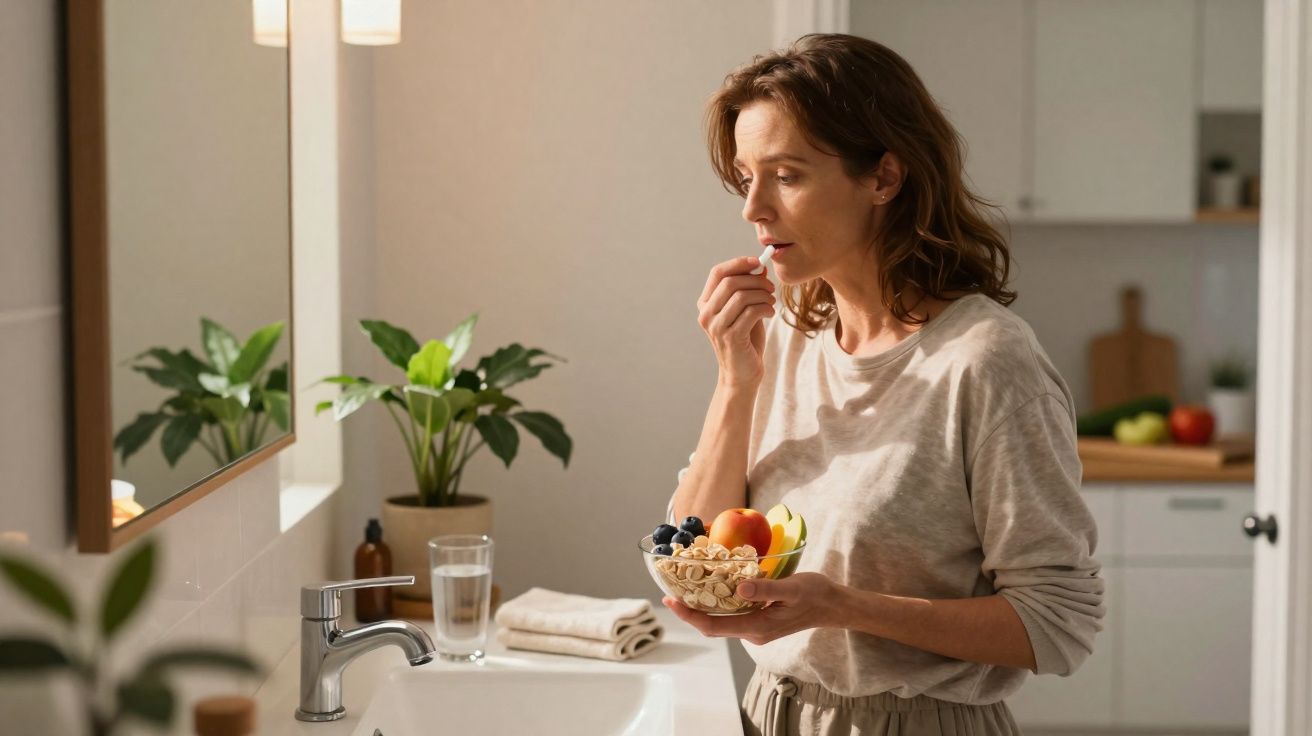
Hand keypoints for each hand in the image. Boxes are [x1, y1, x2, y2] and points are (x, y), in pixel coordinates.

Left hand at [662, 573, 840, 645]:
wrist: (833, 606)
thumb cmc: (815, 594)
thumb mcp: (791, 588)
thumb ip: (765, 589)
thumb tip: (738, 587)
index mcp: (757, 627)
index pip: (713, 626)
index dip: (689, 615)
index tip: (671, 601)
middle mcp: (753, 632)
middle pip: (712, 625)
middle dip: (690, 610)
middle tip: (670, 591)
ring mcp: (756, 628)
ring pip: (721, 620)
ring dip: (702, 607)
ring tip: (685, 587)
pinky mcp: (760, 620)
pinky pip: (732, 614)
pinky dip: (718, 603)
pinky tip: (712, 586)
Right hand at [697, 256, 775, 387]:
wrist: (742, 374)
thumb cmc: (745, 341)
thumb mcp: (746, 311)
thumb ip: (749, 290)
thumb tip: (760, 267)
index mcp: (706, 304)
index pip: (717, 273)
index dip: (738, 263)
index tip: (758, 262)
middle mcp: (706, 314)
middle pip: (730, 282)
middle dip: (756, 280)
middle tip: (771, 287)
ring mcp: (716, 326)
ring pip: (742, 296)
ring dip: (763, 296)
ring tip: (771, 303)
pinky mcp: (731, 337)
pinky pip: (751, 311)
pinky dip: (766, 308)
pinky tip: (770, 313)